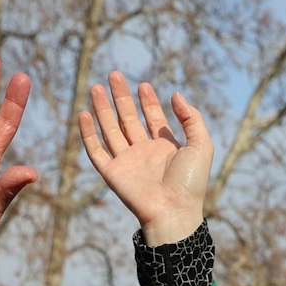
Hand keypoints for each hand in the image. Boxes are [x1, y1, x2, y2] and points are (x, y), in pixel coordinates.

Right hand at [79, 72, 211, 245]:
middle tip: (114, 74)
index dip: (148, 101)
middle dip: (121, 97)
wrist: (174, 211)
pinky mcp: (112, 173)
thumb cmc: (191, 183)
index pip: (153, 118)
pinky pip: (96, 151)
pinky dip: (88, 133)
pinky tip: (84, 114)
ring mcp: (127, 162)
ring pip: (110, 129)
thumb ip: (192, 119)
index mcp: (165, 147)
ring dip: (102, 109)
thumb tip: (176, 94)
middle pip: (129, 119)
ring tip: (95, 87)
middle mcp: (144, 152)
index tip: (143, 84)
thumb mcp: (201, 145)